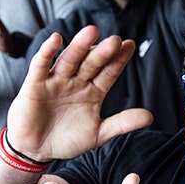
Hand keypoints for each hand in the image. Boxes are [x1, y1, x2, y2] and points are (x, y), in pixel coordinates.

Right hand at [6, 25, 151, 160]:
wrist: (36, 150)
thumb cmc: (67, 140)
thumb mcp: (98, 134)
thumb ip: (122, 123)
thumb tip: (149, 116)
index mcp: (93, 92)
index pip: (108, 72)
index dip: (118, 60)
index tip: (130, 46)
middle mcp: (76, 82)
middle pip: (91, 63)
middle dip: (102, 52)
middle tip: (115, 40)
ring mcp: (56, 81)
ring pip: (69, 60)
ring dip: (79, 46)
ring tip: (91, 33)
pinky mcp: (35, 84)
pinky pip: (41, 65)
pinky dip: (47, 52)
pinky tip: (56, 39)